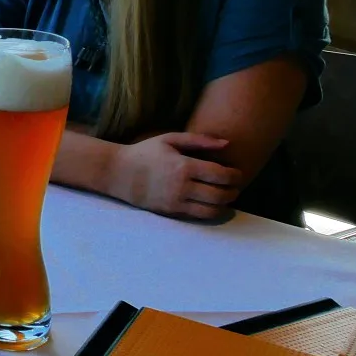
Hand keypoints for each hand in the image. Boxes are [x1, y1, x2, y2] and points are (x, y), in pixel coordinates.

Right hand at [110, 133, 243, 219]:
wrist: (119, 173)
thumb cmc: (145, 153)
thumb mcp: (169, 139)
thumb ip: (198, 140)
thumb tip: (227, 144)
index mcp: (184, 166)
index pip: (220, 175)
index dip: (235, 175)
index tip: (237, 173)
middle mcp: (182, 186)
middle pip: (221, 195)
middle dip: (234, 191)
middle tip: (235, 186)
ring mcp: (177, 201)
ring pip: (213, 209)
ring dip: (226, 205)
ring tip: (226, 197)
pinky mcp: (172, 212)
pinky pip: (199, 216)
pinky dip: (212, 212)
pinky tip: (213, 204)